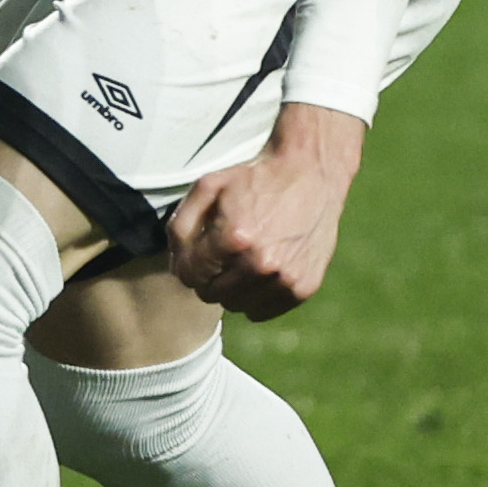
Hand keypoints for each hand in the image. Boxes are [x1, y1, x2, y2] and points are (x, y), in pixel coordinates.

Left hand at [168, 103, 363, 319]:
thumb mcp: (208, 188)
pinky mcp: (304, 287)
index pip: (190, 275)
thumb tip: (177, 265)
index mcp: (233, 239)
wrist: (310, 174)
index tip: (196, 253)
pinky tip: (259, 274)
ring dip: (231, 288)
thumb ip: (181, 227)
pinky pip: (263, 311)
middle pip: (210, 294)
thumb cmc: (255, 180)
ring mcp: (285, 279)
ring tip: (240, 262)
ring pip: (236, 306)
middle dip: (207, 276)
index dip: (186, 265)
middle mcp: (261, 264)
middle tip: (219, 256)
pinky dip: (255, 298)